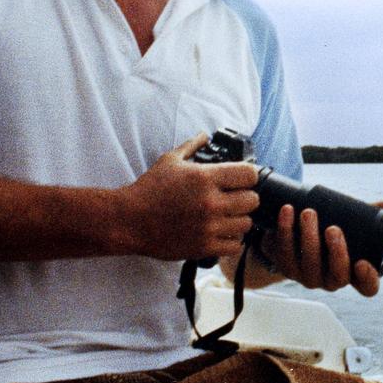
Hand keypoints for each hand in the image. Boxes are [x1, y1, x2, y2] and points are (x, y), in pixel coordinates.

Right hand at [118, 133, 258, 261]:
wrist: (129, 220)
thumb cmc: (149, 189)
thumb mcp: (170, 160)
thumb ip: (192, 146)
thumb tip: (205, 135)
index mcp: (205, 178)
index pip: (249, 175)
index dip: (248, 175)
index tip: (241, 179)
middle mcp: (211, 202)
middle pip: (252, 200)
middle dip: (246, 197)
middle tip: (235, 198)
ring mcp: (208, 227)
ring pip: (246, 224)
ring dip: (239, 219)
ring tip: (228, 217)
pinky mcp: (203, 247)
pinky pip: (234, 246)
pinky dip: (231, 240)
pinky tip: (221, 232)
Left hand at [262, 201, 382, 297]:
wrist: (292, 233)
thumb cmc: (327, 230)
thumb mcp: (348, 223)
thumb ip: (367, 215)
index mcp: (352, 273)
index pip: (367, 287)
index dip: (368, 279)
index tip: (363, 263)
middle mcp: (331, 280)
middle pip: (337, 276)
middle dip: (336, 253)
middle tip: (333, 228)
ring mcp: (308, 276)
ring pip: (309, 264)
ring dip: (308, 237)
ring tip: (308, 212)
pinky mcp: (286, 267)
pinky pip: (284, 252)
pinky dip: (285, 230)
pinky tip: (287, 211)